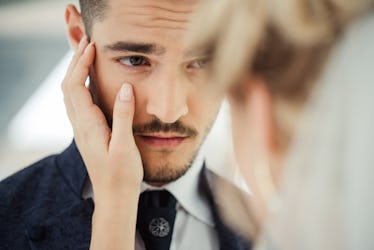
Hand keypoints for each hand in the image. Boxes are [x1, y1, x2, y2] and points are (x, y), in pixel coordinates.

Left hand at [61, 37, 141, 249]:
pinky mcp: (87, 133)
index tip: (92, 46)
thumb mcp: (125, 146)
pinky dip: (81, 86)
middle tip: (87, 43)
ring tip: (87, 57)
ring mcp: (82, 130)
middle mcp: (80, 125)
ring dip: (76, 73)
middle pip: (68, 86)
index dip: (81, 64)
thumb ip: (123, 116)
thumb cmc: (121, 175)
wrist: (113, 197)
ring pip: (70, 94)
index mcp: (88, 125)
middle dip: (75, 62)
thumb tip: (124, 87)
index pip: (76, 86)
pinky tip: (92, 84)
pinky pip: (78, 103)